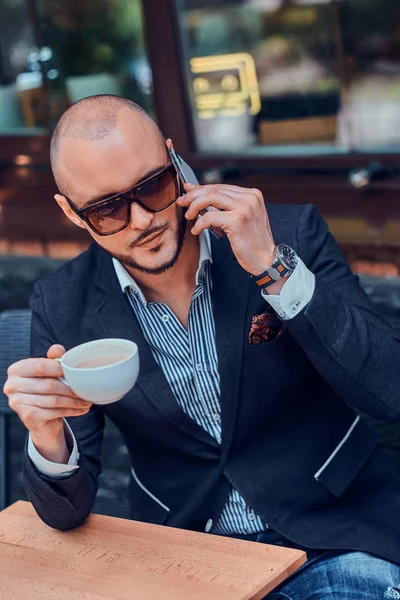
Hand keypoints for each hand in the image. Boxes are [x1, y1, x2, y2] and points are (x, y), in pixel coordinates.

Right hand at [4, 345, 91, 461]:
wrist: (39, 418)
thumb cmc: (44, 390)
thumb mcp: (48, 372)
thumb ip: (52, 359)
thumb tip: (57, 349)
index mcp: (17, 370)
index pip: (40, 366)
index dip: (60, 368)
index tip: (76, 372)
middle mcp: (12, 386)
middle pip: (49, 385)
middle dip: (71, 388)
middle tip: (86, 390)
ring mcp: (18, 403)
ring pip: (54, 400)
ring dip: (74, 401)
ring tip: (87, 400)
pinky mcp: (28, 417)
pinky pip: (55, 412)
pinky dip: (71, 411)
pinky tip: (81, 409)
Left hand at [177, 183, 275, 275]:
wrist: (265, 260)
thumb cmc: (252, 242)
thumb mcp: (240, 218)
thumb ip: (224, 207)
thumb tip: (202, 195)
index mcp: (252, 195)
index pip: (221, 187)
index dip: (202, 189)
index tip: (188, 192)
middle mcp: (250, 198)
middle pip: (214, 190)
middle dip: (194, 195)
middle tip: (182, 202)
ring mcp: (245, 208)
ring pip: (210, 199)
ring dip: (194, 206)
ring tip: (189, 216)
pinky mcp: (237, 221)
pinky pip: (210, 217)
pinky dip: (199, 224)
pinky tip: (197, 230)